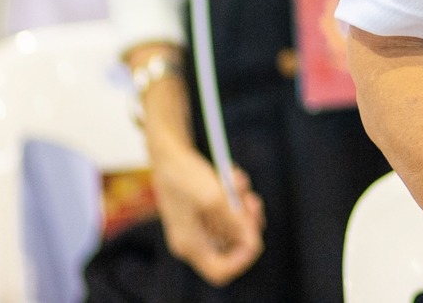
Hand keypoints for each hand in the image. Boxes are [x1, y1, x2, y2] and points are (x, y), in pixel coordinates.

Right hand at [150, 139, 264, 284]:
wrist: (168, 151)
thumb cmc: (184, 173)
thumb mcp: (212, 196)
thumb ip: (234, 221)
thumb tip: (253, 241)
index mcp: (189, 245)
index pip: (220, 270)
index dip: (242, 259)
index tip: (254, 237)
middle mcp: (195, 240)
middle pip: (232, 246)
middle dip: (247, 223)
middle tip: (251, 201)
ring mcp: (200, 225)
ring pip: (234, 224)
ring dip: (243, 202)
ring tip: (238, 181)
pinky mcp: (205, 211)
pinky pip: (230, 208)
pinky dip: (236, 193)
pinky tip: (232, 175)